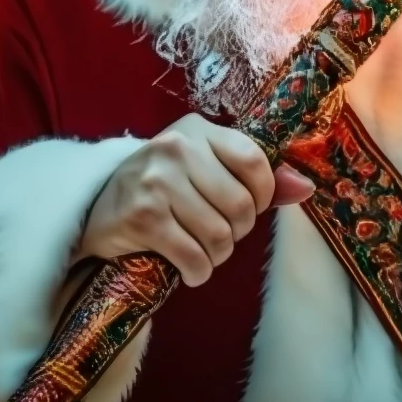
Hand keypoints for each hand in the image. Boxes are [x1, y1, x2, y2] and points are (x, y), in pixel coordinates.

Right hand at [78, 114, 314, 286]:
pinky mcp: (142, 216)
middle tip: (220, 234)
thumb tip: (305, 188)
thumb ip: (254, 176)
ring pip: (219, 235)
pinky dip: (198, 272)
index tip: (249, 208)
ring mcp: (157, 180)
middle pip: (240, 205)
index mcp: (198, 129)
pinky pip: (193, 256)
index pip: (255, 161)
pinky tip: (188, 267)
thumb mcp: (206, 168)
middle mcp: (177, 147)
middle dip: (237, 232)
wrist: (97, 208)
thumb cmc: (162, 186)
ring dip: (217, 255)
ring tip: (202, 251)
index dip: (263, 195)